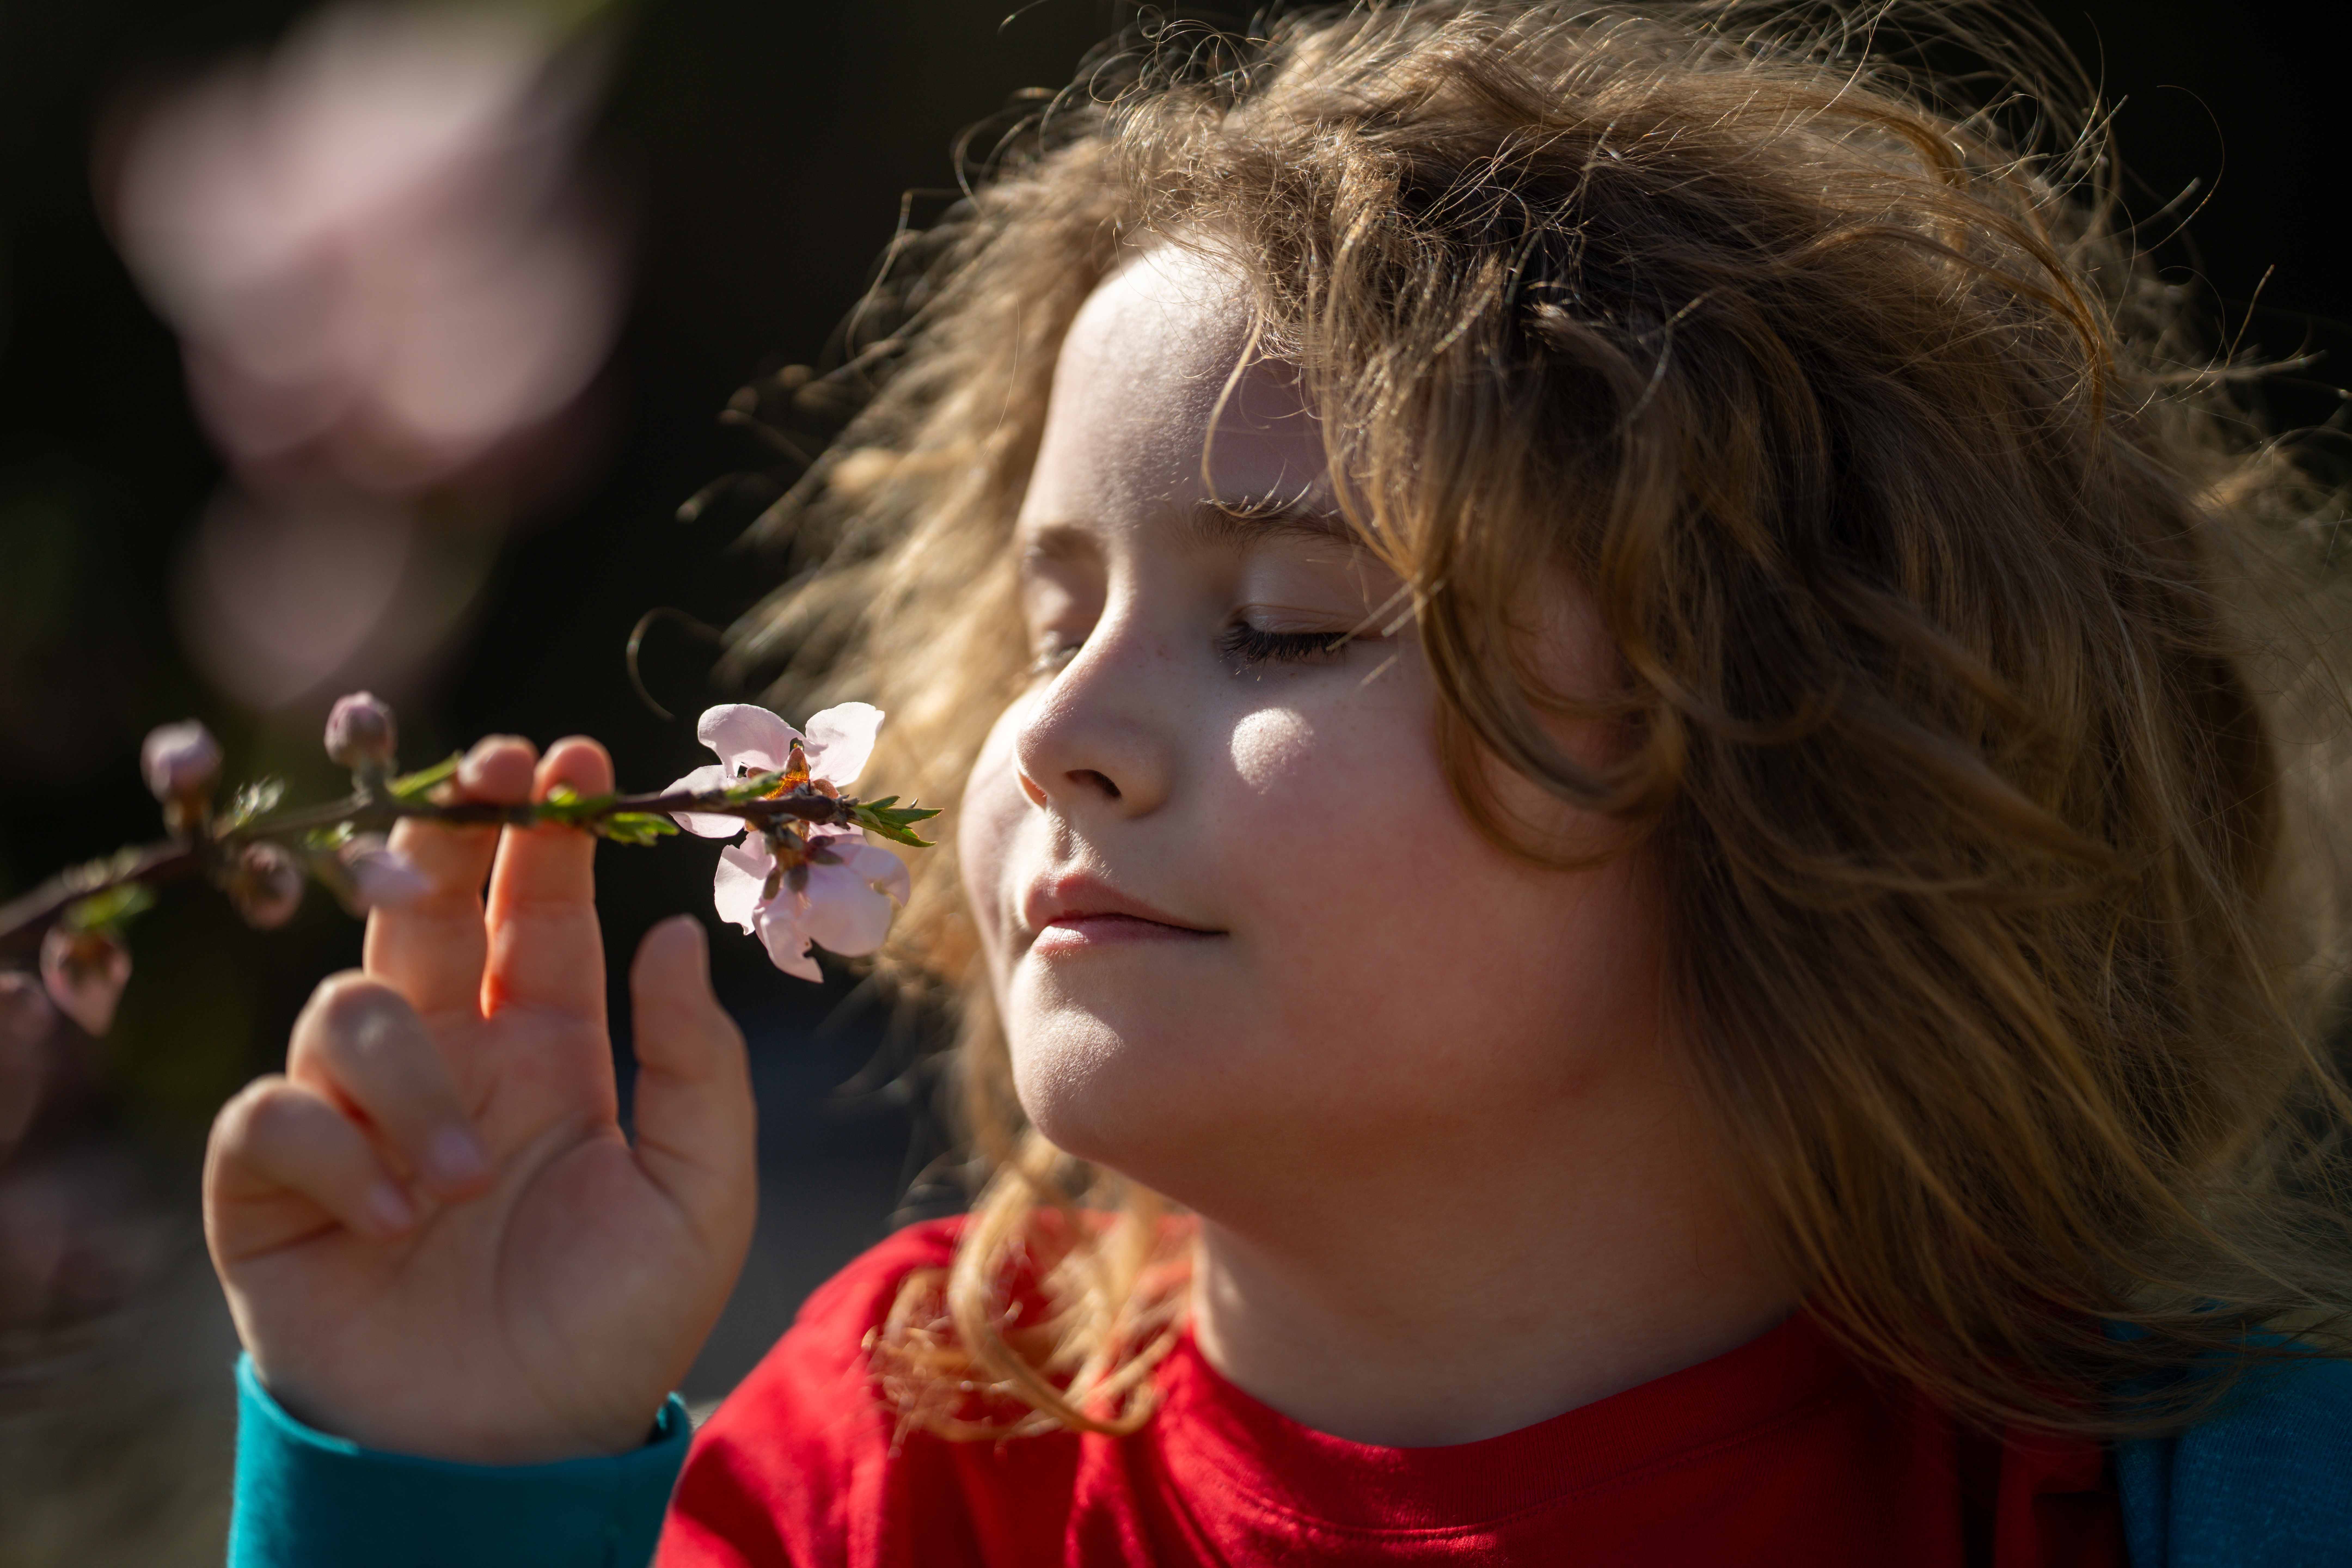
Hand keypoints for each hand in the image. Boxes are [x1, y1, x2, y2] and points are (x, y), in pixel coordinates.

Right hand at [203, 735, 757, 1462]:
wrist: (517, 1447)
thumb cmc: (615, 1325)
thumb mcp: (699, 1194)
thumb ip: (697, 1065)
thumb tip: (673, 934)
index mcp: (547, 1054)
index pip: (542, 914)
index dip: (546, 832)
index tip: (570, 755)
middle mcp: (449, 1063)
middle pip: (429, 908)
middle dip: (449, 836)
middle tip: (487, 774)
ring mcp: (358, 1117)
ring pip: (349, 1007)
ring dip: (408, 1085)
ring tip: (461, 1183)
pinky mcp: (277, 1187)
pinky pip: (277, 1114)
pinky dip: (338, 1154)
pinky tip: (396, 1215)